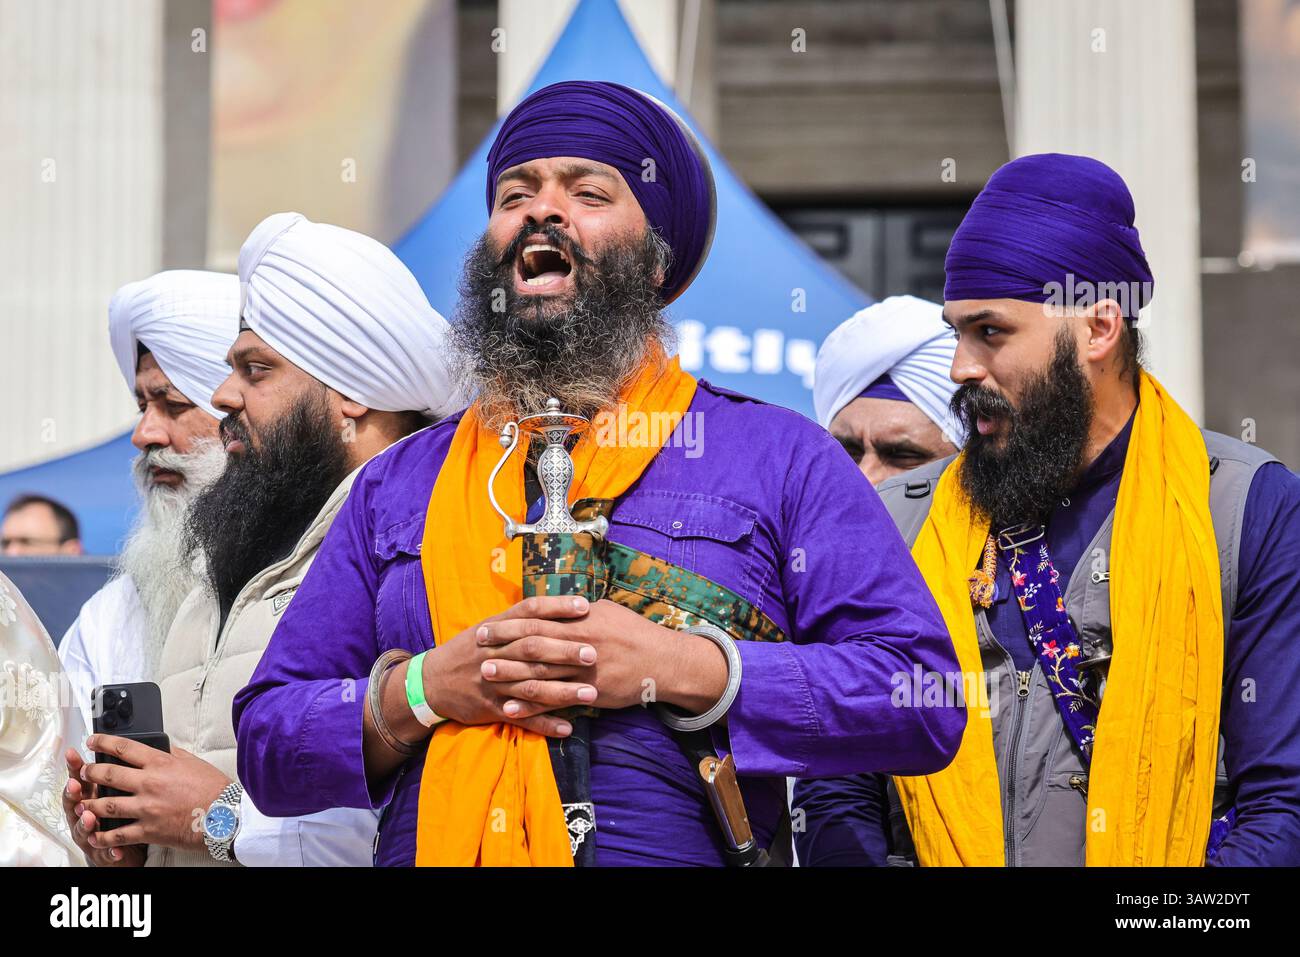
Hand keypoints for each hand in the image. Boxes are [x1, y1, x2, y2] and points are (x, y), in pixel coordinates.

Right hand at [62, 749, 144, 865]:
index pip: (81, 779)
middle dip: (74, 793)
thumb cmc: (121, 813)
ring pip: (83, 829)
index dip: (75, 767)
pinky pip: (105, 852)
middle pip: (74, 803)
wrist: (128, 846)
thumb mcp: (119, 790)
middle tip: (75, 784)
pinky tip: (116, 849)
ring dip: (85, 822)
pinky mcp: (102, 852)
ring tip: (88, 816)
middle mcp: (85, 815)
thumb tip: (128, 747)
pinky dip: (109, 850)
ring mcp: (90, 835)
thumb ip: (121, 771)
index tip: (73, 754)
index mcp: (92, 796)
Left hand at [76, 735, 230, 852]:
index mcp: (161, 764)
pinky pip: (118, 834)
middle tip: (83, 772)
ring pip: (106, 806)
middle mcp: (150, 784)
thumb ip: (173, 754)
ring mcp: (147, 808)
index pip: (124, 748)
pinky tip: (96, 835)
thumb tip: (159, 747)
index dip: (104, 742)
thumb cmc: (213, 789)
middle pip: (108, 775)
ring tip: (82, 803)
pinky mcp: (148, 830)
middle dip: (90, 772)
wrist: (224, 816)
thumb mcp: (194, 762)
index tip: (92, 741)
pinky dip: (104, 836)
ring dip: (89, 804)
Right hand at [422, 595, 598, 736]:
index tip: (586, 605)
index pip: (529, 612)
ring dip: (562, 692)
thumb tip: (559, 606)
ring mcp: (493, 682)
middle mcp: (495, 653)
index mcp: (496, 628)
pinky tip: (568, 728)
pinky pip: (522, 718)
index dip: (557, 607)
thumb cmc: (469, 650)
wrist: (432, 681)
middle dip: (564, 651)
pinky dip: (544, 724)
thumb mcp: (489, 627)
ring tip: (591, 694)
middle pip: (532, 649)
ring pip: (531, 686)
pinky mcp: (491, 708)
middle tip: (593, 654)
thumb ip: (520, 619)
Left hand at [479, 599, 727, 714]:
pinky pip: (555, 702)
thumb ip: (577, 610)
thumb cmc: (634, 632)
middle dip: (502, 648)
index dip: (508, 625)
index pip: (537, 621)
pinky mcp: (589, 694)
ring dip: (510, 675)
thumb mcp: (606, 611)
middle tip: (477, 650)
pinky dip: (531, 706)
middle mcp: (579, 645)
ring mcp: (583, 672)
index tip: (486, 627)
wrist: (662, 662)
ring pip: (540, 674)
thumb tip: (554, 605)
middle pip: (532, 646)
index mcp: (581, 622)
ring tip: (486, 676)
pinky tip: (511, 708)